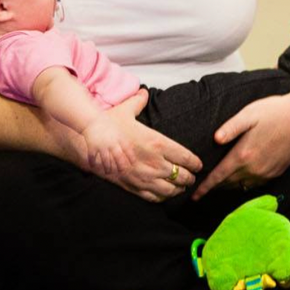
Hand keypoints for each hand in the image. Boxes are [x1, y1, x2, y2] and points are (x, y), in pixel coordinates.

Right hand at [58, 90, 202, 202]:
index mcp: (158, 143)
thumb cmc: (109, 125)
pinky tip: (165, 194)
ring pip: (171, 190)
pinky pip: (154, 197)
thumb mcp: (126, 110)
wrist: (91, 142)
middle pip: (182, 176)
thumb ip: (139, 102)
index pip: (187, 157)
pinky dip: (163, 197)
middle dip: (189, 177)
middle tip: (192, 177)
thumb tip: (143, 93)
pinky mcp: (132, 186)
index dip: (196, 163)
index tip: (199, 165)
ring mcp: (144, 177)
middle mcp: (155, 162)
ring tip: (181, 187)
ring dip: (179, 189)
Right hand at [82, 109, 141, 177]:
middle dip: (121, 166)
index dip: (130, 158)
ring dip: (108, 168)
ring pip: (106, 161)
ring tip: (108, 172)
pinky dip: (93, 163)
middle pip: (118, 158)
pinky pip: (93, 158)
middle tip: (121, 172)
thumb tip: (131, 148)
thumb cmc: (106, 125)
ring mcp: (102, 145)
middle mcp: (112, 143)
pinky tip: (93, 166)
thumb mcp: (118, 130)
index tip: (132, 164)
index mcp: (119, 138)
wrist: (92, 120)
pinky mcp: (92, 146)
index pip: (128, 150)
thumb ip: (123, 140)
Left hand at [191, 91, 289, 199]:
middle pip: (228, 184)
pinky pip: (255, 184)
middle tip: (202, 188)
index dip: (205, 188)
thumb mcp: (250, 113)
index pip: (219, 177)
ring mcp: (267, 172)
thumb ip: (231, 127)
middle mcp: (255, 169)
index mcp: (244, 155)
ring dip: (229, 187)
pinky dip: (245, 184)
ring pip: (242, 186)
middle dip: (214, 187)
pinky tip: (241, 178)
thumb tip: (215, 139)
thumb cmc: (276, 110)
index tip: (194, 196)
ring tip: (219, 184)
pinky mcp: (277, 172)